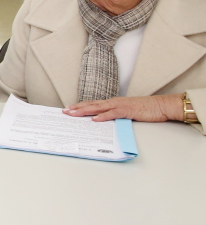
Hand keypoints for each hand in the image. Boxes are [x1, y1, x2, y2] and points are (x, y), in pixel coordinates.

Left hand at [64, 94, 180, 121]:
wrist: (160, 106)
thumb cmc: (145, 110)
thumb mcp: (126, 113)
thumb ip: (115, 116)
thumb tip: (103, 122)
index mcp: (113, 103)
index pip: (93, 104)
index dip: (80, 106)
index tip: (68, 109)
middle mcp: (114, 102)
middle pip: (91, 105)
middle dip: (77, 108)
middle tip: (64, 111)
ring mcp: (120, 105)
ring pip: (98, 108)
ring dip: (84, 111)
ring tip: (73, 114)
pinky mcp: (127, 110)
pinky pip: (113, 114)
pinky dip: (103, 116)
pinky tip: (94, 120)